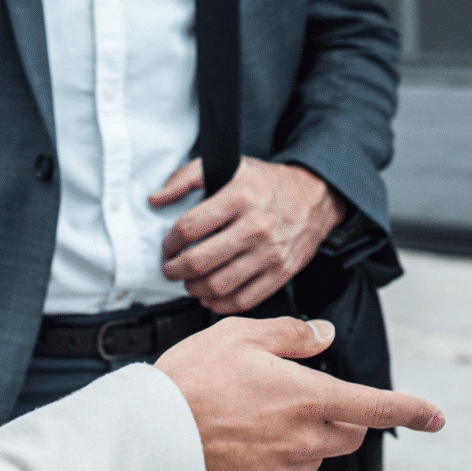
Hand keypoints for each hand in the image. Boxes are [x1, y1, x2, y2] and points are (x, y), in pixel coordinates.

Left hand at [155, 157, 345, 313]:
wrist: (315, 196)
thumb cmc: (266, 183)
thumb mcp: (229, 166)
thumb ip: (187, 178)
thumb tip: (156, 200)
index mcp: (240, 196)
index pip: (189, 227)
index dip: (169, 242)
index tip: (167, 246)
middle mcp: (256, 226)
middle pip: (200, 261)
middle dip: (175, 270)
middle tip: (170, 269)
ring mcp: (271, 252)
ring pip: (219, 285)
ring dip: (194, 289)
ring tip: (188, 283)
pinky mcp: (282, 272)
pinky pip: (244, 300)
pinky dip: (220, 304)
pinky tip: (210, 296)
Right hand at [155, 316, 443, 470]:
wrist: (148, 441)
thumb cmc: (191, 381)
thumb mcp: (240, 336)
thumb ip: (291, 335)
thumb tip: (324, 337)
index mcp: (310, 398)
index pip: (377, 406)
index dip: (412, 410)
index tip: (437, 417)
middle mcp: (305, 440)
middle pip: (351, 434)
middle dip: (345, 417)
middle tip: (306, 397)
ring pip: (316, 457)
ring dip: (304, 439)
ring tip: (252, 418)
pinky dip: (274, 461)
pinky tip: (238, 444)